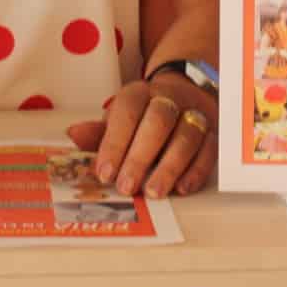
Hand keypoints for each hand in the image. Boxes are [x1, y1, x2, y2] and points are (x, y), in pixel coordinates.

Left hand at [66, 76, 216, 198]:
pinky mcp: (213, 132)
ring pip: (187, 136)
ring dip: (170, 167)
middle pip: (159, 121)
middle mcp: (169, 99)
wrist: (182, 97)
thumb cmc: (141, 117)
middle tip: (127, 186)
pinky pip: (209, 150)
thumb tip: (73, 134)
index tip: (104, 173)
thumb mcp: (117, 120)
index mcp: (139, 94)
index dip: (114, 143)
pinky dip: (196, 171)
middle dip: (141, 156)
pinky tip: (182, 188)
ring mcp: (194, 114)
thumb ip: (98, 132)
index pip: (127, 112)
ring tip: (154, 192)